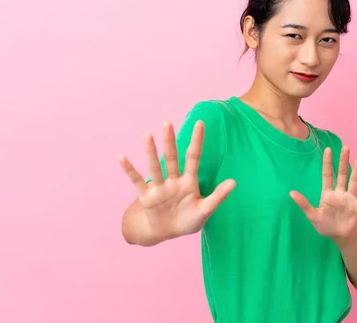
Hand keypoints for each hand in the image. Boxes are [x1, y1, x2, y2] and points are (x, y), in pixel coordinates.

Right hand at [119, 121, 235, 240]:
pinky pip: (137, 181)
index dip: (197, 141)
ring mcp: (159, 188)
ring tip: (147, 135)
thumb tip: (234, 182)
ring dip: (150, 152)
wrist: (167, 233)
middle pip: (171, 158)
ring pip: (155, 167)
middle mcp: (173, 181)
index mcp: (189, 182)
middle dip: (169, 141)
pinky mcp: (147, 197)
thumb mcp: (205, 210)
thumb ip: (218, 196)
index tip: (200, 123)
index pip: (193, 157)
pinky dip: (130, 170)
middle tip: (167, 123)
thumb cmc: (188, 220)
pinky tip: (122, 158)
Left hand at [290, 146, 356, 240]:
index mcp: (327, 194)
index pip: (327, 175)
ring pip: (354, 179)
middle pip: (342, 173)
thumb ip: (303, 204)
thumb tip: (291, 192)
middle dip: (343, 161)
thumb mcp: (312, 215)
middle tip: (345, 147)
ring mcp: (350, 198)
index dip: (327, 163)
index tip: (328, 149)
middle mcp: (339, 192)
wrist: (339, 237)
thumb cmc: (324, 226)